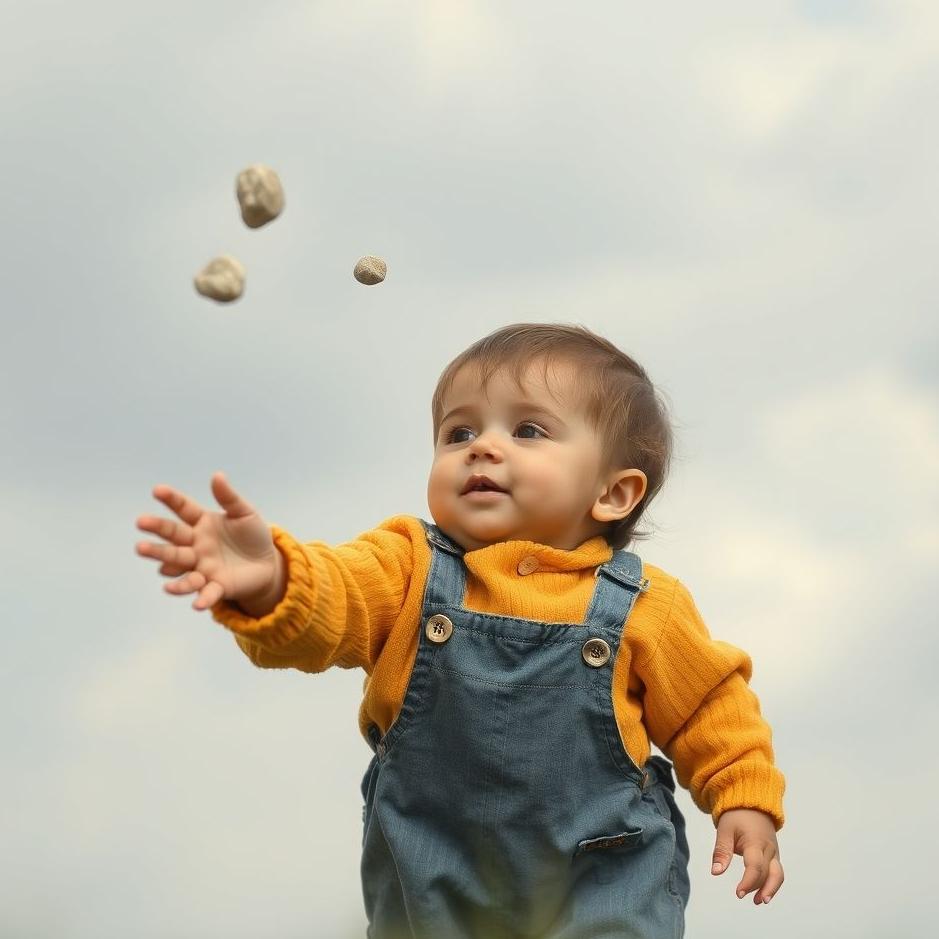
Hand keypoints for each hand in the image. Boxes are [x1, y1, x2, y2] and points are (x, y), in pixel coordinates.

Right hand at [134, 471, 282, 611]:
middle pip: (173, 538)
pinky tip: (197, 604)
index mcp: (202, 524)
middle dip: (157, 532)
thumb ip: (229, 498)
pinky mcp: (216, 587)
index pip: (183, 509)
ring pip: (181, 567)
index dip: (171, 500)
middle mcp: (196, 546)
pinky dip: (202, 599)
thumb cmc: (253, 536)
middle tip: (140, 523)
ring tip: (162, 569)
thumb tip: (217, 475)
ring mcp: (203, 567)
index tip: (158, 490)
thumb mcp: (245, 514)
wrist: (268, 564)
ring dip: (170, 567)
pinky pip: (207, 593)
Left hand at [711, 808, 783, 904]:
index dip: (748, 882)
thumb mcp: (724, 830)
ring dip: (770, 889)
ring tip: (759, 901)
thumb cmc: (737, 817)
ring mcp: (774, 852)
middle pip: (767, 873)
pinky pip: (777, 872)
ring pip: (778, 875)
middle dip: (757, 887)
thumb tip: (716, 872)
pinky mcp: (775, 855)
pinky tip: (761, 893)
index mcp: (755, 841)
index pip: (756, 866)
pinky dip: (771, 883)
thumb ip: (721, 851)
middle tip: (741, 895)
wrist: (752, 805)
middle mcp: (769, 848)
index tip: (738, 893)